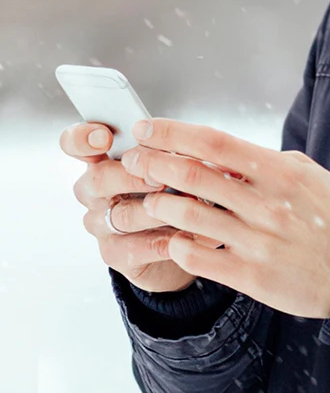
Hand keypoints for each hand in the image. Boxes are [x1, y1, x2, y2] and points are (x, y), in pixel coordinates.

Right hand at [60, 122, 202, 293]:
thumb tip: (177, 142)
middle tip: (163, 178)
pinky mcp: (116, 254)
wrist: (183, 239)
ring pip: (122, 215)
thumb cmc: (177, 190)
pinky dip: (167, 239)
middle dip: (133, 176)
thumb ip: (169, 151)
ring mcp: (102, 224)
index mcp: (104, 160)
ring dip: (159, 209)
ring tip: (190, 205)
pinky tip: (189, 233)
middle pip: (98, 179)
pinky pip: (137, 247)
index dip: (83, 138)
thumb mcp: (177, 163)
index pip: (76, 143)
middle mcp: (95, 192)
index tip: (104, 138)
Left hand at [121, 118, 329, 318]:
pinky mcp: (251, 276)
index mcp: (282, 173)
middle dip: (153, 163)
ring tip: (149, 200)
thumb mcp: (313, 177)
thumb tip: (230, 154)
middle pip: (193, 175)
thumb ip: (271, 163)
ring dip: (159, 204)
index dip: (174, 133)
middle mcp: (267, 204)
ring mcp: (257, 241)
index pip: (215, 143)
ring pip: (187, 216)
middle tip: (135, 160)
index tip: (148, 128)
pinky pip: (197, 257)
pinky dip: (176, 244)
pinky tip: (173, 238)